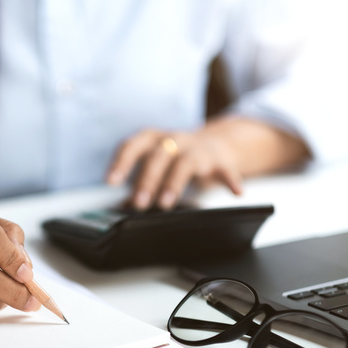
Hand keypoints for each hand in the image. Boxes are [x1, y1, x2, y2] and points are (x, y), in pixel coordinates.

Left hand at [107, 128, 242, 209]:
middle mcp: (174, 140)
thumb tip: (119, 208)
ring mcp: (198, 149)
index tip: (110, 182)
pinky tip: (236, 193)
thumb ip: (139, 183)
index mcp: (154, 139)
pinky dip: (232, 180)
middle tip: (138, 204)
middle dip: (147, 180)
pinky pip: (227, 170)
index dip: (121, 163)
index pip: (133, 146)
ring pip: (185, 163)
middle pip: (158, 156)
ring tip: (166, 204)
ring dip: (174, 183)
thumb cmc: (176, 158)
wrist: (216, 144)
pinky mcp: (220, 161)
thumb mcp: (156, 164)